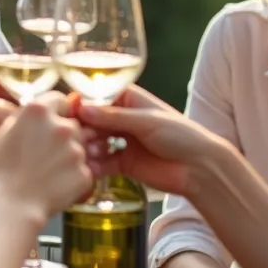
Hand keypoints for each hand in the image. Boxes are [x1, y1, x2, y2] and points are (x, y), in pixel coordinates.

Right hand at [0, 97, 93, 221]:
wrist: (11, 206)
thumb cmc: (0, 170)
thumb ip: (15, 116)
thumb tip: (20, 110)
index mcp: (39, 111)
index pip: (58, 99)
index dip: (53, 111)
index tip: (47, 123)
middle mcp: (62, 126)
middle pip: (72, 125)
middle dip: (62, 136)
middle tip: (43, 153)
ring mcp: (76, 150)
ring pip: (79, 148)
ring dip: (68, 157)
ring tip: (46, 172)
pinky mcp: (85, 173)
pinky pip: (83, 171)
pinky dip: (72, 178)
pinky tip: (54, 185)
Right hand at [78, 85, 226, 195]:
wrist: (199, 167)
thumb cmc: (180, 134)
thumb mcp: (145, 121)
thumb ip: (114, 117)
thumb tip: (83, 109)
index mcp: (129, 100)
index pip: (98, 98)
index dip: (82, 105)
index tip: (68, 113)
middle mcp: (122, 119)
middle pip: (92, 121)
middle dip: (83, 129)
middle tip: (77, 138)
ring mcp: (122, 141)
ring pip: (95, 142)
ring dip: (88, 147)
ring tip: (87, 153)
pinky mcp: (123, 164)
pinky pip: (102, 163)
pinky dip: (94, 166)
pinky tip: (90, 168)